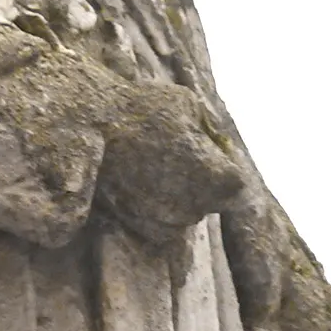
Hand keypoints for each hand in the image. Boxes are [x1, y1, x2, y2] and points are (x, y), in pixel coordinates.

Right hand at [96, 83, 248, 240]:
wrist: (95, 127)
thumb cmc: (145, 109)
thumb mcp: (187, 103)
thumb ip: (208, 126)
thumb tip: (216, 140)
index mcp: (220, 177)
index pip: (235, 180)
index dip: (222, 162)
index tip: (204, 147)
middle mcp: (199, 206)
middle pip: (212, 198)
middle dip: (203, 179)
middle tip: (178, 153)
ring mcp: (171, 220)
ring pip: (188, 210)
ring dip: (181, 193)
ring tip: (157, 163)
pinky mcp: (145, 228)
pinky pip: (164, 220)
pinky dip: (159, 204)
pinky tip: (143, 179)